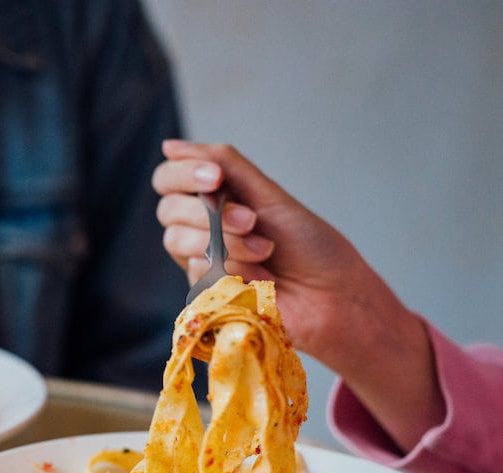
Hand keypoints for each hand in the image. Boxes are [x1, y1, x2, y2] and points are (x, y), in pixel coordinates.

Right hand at [152, 140, 443, 452]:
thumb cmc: (309, 246)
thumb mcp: (268, 195)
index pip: (168, 179)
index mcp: (214, 201)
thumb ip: (223, 164)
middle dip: (213, 213)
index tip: (214, 177)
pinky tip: (261, 281)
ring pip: (179, 241)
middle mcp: (200, 230)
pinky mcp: (206, 296)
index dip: (184, 173)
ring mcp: (201, 264)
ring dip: (228, 243)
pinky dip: (234, 271)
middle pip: (168, 209)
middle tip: (253, 221)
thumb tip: (169, 146)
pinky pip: (197, 273)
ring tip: (266, 252)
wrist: (334, 295)